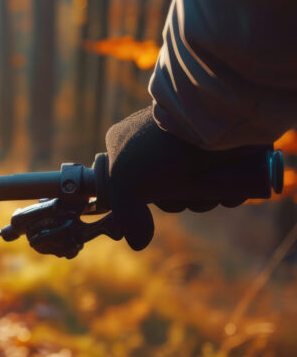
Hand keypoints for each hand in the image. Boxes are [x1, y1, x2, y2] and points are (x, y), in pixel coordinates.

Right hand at [105, 105, 266, 250]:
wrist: (209, 113)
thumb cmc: (160, 146)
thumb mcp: (127, 181)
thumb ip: (125, 214)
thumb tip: (138, 243)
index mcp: (128, 143)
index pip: (131, 185)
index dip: (144, 199)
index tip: (155, 200)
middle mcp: (157, 142)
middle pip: (166, 188)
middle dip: (180, 201)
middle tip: (188, 194)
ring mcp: (190, 143)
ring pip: (196, 186)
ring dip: (206, 200)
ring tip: (214, 192)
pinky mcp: (221, 147)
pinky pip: (223, 179)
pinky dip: (228, 192)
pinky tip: (230, 192)